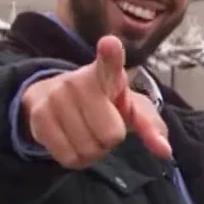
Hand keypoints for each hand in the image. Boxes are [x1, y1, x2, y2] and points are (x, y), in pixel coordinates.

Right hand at [21, 36, 172, 168]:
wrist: (55, 97)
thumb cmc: (103, 102)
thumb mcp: (130, 108)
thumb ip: (150, 126)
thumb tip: (165, 151)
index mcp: (106, 72)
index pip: (109, 62)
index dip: (110, 54)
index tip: (110, 44)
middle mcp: (77, 80)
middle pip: (111, 135)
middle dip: (110, 141)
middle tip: (101, 126)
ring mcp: (55, 96)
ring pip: (88, 149)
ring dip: (93, 151)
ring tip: (87, 132)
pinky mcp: (38, 115)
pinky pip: (67, 157)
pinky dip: (76, 159)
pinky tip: (73, 141)